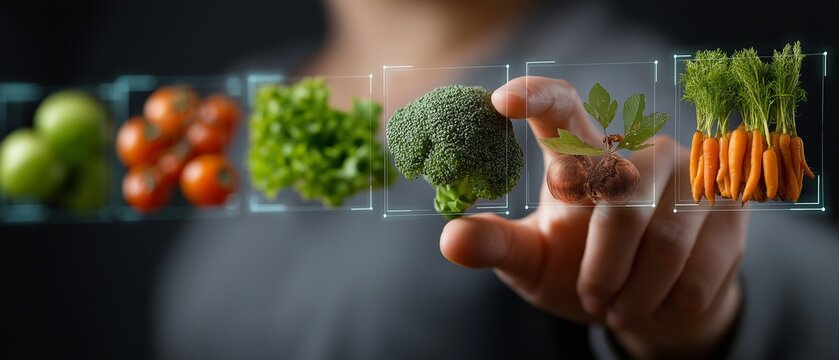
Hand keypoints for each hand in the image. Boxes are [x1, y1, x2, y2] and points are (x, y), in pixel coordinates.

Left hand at [440, 76, 748, 357]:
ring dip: (636, 291)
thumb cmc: (583, 271)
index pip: (561, 109)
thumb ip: (497, 246)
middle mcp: (639, 151)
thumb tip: (450, 241)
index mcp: (582, 153)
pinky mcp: (730, 205)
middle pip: (618, 201)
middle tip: (593, 299)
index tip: (505, 99)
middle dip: (602, 268)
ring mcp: (689, 174)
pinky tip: (660, 301)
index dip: (537, 98)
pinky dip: (670, 302)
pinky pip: (701, 266)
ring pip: (664, 240)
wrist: (656, 303)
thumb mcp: (533, 261)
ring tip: (621, 305)